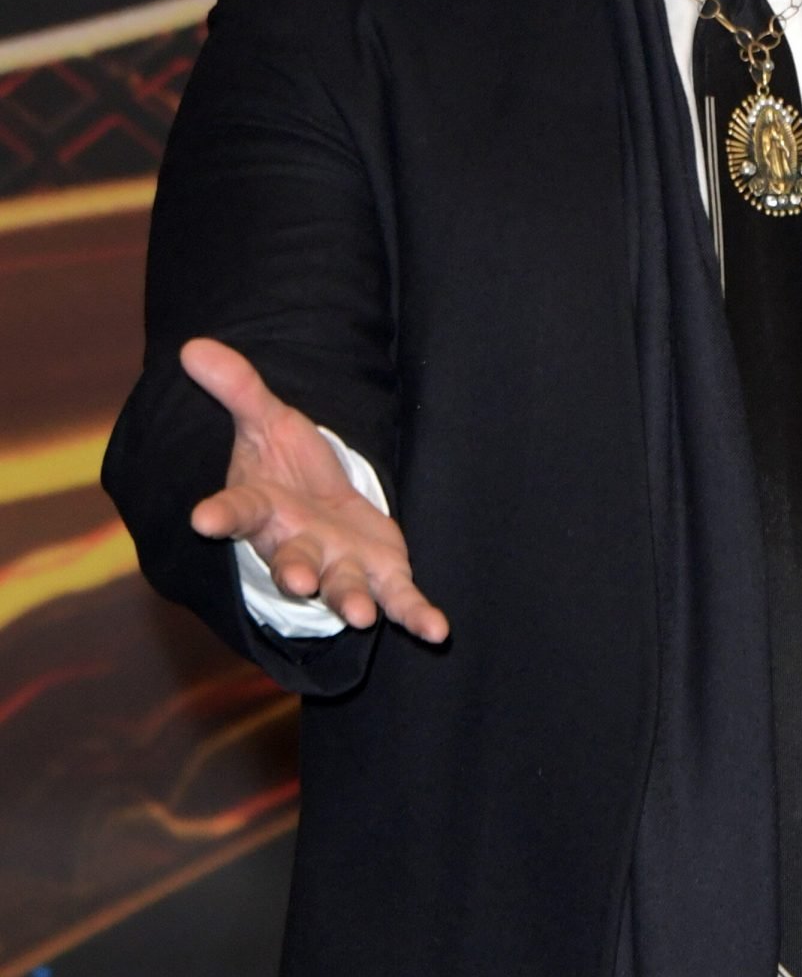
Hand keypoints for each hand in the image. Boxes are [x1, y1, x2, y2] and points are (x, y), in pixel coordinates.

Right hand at [180, 336, 448, 641]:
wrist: (320, 509)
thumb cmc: (286, 469)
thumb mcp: (266, 422)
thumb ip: (239, 389)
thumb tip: (192, 346)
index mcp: (264, 509)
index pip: (237, 511)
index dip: (220, 514)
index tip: (201, 519)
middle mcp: (297, 546)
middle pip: (292, 561)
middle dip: (296, 572)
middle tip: (297, 581)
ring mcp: (339, 566)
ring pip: (342, 588)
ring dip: (350, 602)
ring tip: (359, 615)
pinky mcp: (381, 576)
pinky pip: (398, 600)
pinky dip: (415, 615)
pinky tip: (435, 630)